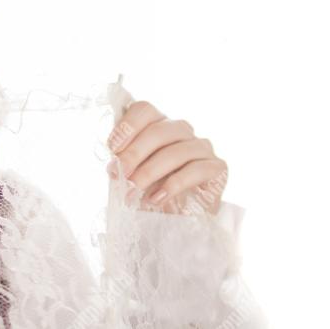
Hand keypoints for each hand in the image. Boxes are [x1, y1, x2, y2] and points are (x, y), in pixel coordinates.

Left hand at [106, 101, 227, 214]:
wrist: (178, 219)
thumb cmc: (152, 190)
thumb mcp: (133, 174)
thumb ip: (125, 163)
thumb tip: (115, 165)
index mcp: (157, 124)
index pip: (144, 110)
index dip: (128, 125)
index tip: (113, 148)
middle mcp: (181, 130)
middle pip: (158, 131)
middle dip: (134, 154)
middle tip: (118, 175)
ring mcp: (201, 146)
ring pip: (175, 152)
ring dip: (150, 172)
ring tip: (133, 190)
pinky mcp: (217, 167)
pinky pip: (195, 170)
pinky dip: (173, 185)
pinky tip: (157, 198)